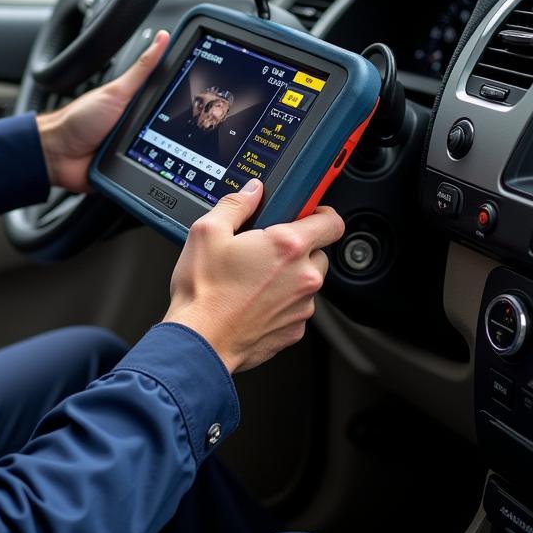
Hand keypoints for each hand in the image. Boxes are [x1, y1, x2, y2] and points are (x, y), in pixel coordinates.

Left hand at [36, 30, 168, 193]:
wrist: (57, 154)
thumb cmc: (79, 119)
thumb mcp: (116, 91)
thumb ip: (142, 69)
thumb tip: (163, 38)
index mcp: (138, 103)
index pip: (170, 98)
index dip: (184, 99)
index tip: (200, 98)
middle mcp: (140, 125)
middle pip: (171, 130)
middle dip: (172, 134)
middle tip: (162, 131)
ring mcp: (137, 149)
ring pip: (164, 154)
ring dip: (160, 155)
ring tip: (145, 150)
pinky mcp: (132, 169)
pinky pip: (149, 173)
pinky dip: (150, 172)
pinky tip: (145, 167)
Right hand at [163, 178, 344, 372]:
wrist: (200, 341)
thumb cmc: (204, 292)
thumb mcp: (208, 232)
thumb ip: (236, 204)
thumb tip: (251, 192)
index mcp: (288, 246)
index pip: (332, 221)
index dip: (320, 212)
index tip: (306, 213)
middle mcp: (303, 277)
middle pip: (318, 252)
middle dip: (296, 247)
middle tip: (265, 248)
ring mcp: (302, 306)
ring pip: (306, 281)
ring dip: (288, 276)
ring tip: (253, 277)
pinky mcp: (295, 330)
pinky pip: (296, 307)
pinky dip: (281, 301)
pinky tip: (252, 299)